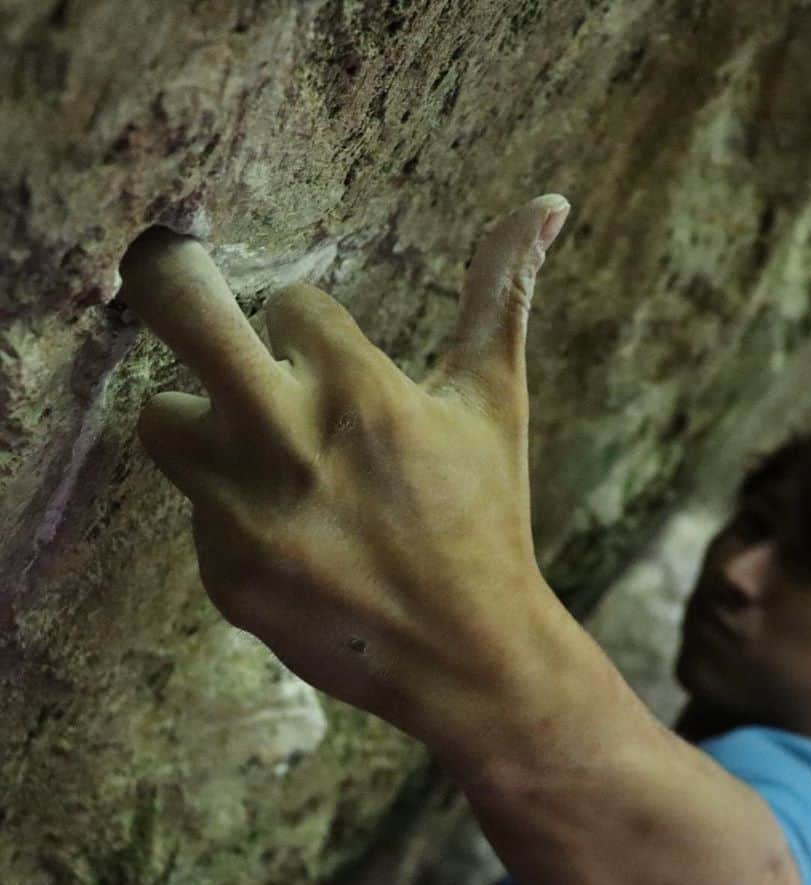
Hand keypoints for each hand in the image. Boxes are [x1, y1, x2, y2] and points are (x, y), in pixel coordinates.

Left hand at [117, 193, 571, 733]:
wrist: (467, 655)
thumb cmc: (487, 519)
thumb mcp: (493, 404)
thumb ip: (504, 295)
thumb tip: (547, 203)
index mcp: (358, 389)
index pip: (288, 301)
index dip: (310, 326)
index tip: (327, 356)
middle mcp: (286, 440)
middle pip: (175, 302)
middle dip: (170, 273)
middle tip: (175, 269)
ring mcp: (245, 511)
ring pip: (164, 416)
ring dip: (205, 419)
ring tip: (267, 451)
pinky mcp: (224, 572)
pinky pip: (196, 509)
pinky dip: (232, 509)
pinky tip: (294, 536)